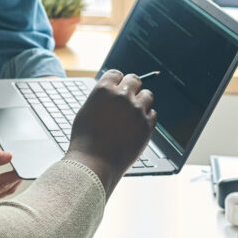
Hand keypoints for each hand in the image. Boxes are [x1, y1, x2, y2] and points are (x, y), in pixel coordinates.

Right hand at [0, 141, 22, 205]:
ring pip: (0, 193)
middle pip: (0, 190)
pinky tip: (12, 176)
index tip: (24, 169)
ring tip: (22, 171)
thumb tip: (9, 157)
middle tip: (27, 168)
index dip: (12, 176)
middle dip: (14, 180)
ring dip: (11, 183)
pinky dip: (4, 184)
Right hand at [65, 70, 157, 196]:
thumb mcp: (86, 111)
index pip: (117, 74)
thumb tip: (112, 91)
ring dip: (142, 101)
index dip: (117, 81)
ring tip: (134, 112)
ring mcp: (136, 110)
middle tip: (129, 96)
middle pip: (135, 80)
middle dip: (132, 87)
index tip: (117, 87)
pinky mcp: (147, 125)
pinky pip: (153, 113)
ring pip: (148, 95)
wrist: (94, 163)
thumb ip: (101, 98)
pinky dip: (146, 118)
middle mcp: (122, 96)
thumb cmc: (85, 140)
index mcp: (104, 90)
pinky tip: (137, 125)